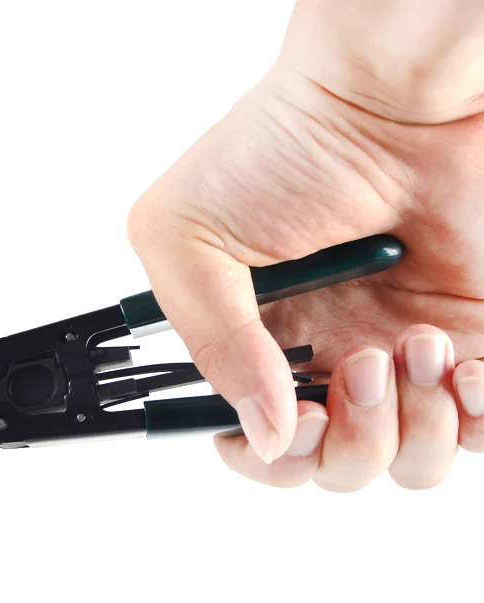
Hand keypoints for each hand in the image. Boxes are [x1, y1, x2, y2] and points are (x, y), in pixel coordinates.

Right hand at [128, 63, 483, 490]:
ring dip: (410, 426)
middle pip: (332, 468)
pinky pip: (476, 429)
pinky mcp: (465, 343)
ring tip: (411, 343)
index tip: (294, 418)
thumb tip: (264, 433)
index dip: (269, 455)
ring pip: (405, 464)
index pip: (254, 445)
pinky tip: (459, 363)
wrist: (385, 94)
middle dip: (346, 442)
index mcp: (253, 350)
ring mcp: (394, 357)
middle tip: (356, 364)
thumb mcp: (187, 239)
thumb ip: (212, 344)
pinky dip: (473, 417)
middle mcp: (322, 362)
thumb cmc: (279, 151)